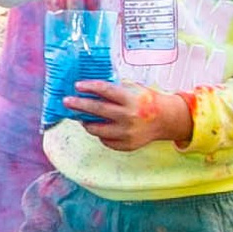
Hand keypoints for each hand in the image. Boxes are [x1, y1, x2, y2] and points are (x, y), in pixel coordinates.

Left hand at [63, 80, 192, 151]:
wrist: (166, 120)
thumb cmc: (145, 101)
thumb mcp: (133, 90)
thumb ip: (113, 89)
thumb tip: (86, 88)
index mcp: (131, 99)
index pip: (106, 91)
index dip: (90, 87)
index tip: (77, 86)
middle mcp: (129, 117)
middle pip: (97, 110)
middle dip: (79, 105)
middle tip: (66, 101)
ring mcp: (128, 133)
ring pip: (96, 129)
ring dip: (85, 122)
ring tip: (81, 117)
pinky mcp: (127, 145)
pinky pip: (105, 140)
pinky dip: (100, 133)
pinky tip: (100, 127)